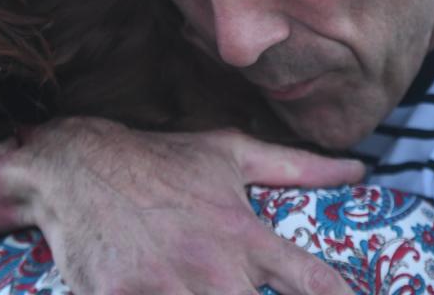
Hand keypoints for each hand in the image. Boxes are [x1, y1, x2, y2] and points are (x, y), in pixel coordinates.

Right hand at [9, 119, 362, 294]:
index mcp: (243, 233)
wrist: (75, 166)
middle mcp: (211, 265)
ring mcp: (163, 286)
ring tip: (205, 292)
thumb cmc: (162, 161)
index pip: (309, 281)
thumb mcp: (231, 153)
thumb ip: (297, 167)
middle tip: (244, 293)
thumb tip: (358, 169)